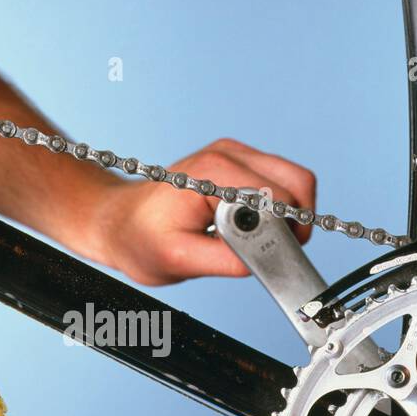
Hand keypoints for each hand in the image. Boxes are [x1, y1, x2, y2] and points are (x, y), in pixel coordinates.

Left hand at [86, 138, 317, 286]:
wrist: (118, 221)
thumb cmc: (139, 238)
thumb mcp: (178, 259)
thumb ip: (224, 260)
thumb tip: (264, 261)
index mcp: (215, 172)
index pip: (280, 197)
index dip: (286, 232)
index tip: (270, 256)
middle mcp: (228, 154)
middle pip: (297, 181)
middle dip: (295, 222)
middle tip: (274, 251)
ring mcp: (234, 154)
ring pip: (294, 180)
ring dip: (288, 216)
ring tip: (259, 242)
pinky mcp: (237, 164)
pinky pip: (278, 183)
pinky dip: (278, 209)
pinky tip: (251, 229)